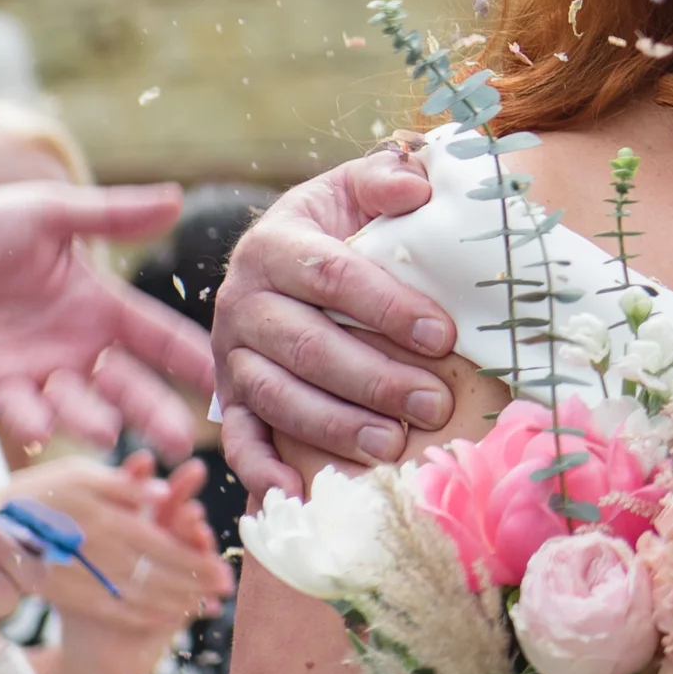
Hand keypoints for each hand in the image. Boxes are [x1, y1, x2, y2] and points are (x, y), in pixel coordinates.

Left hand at [0, 185, 209, 456]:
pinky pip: (20, 410)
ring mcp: (35, 371)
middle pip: (127, 384)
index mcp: (97, 304)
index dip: (188, 356)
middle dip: (154, 411)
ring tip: (108, 431)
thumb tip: (176, 198)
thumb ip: (108, 214)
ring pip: (77, 405)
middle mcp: (75, 346)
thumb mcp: (46, 213)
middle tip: (180, 440)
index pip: (156, 335)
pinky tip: (42, 427)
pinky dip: (32, 420)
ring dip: (93, 420)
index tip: (223, 378)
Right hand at [11, 450, 232, 615]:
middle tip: (224, 589)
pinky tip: (165, 617)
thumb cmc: (39, 492)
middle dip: (193, 585)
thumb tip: (164, 492)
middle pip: (155, 576)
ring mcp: (81, 579)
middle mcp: (96, 555)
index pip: (160, 546)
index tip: (222, 568)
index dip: (193, 560)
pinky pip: (111, 610)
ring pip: (137, 598)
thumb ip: (123, 486)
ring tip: (203, 605)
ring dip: (175, 603)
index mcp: (103, 521)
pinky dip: (142, 616)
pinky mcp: (68, 597)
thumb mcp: (79, 475)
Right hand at [213, 148, 456, 499]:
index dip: (387, 306)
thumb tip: (419, 182)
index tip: (442, 334)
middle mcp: (242, 301)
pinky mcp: (230, 398)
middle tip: (434, 404)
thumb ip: (385, 178)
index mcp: (274, 245)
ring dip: (336, 427)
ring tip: (393, 445)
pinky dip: (262, 470)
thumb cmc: (335, 229)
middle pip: (308, 346)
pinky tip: (298, 494)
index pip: (332, 275)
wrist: (279, 261)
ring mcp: (230, 355)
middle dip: (375, 379)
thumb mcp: (353, 191)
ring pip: (279, 396)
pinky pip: (240, 439)